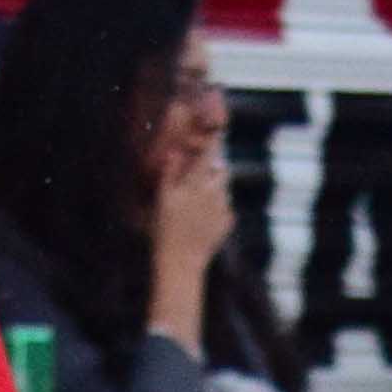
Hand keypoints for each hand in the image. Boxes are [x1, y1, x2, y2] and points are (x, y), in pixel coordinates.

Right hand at [149, 109, 232, 287]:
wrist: (181, 261)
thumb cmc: (165, 229)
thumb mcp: (163, 199)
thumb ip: (171, 173)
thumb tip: (176, 152)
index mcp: (197, 184)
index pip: (209, 155)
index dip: (213, 141)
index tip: (216, 130)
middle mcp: (215, 193)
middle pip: (222, 170)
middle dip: (214, 167)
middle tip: (199, 174)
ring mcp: (224, 208)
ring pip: (224, 188)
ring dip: (215, 188)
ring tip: (196, 203)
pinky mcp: (229, 222)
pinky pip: (225, 207)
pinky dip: (217, 207)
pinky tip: (202, 218)